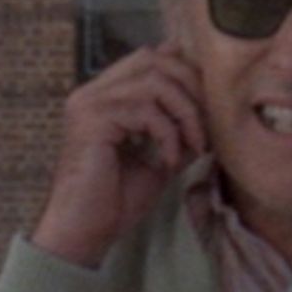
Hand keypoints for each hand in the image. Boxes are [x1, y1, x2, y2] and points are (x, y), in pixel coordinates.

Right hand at [31, 44, 207, 268]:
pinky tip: (170, 162)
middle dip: (190, 89)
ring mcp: (88, 103)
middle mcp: (91, 92)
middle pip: (154, 59)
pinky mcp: (92, 120)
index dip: (185, 75)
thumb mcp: (158, 157)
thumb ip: (174, 127)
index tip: (207, 113)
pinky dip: (168, 135)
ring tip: (194, 147)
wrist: (83, 234)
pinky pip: (146, 111)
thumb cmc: (114, 202)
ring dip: (185, 114)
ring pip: (155, 82)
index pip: (150, 58)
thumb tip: (209, 105)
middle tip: (206, 128)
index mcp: (103, 96)